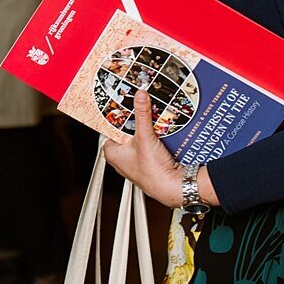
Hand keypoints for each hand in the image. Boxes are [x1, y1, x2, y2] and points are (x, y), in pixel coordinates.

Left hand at [102, 90, 182, 206]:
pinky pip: (149, 145)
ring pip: (138, 138)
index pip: (109, 127)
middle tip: (139, 108)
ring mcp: (134, 162)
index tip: (122, 103)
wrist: (173, 187)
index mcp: (111, 153)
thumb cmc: (153, 172)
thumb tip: (139, 96)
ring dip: (145, 129)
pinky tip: (160, 132)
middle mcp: (121, 159)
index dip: (117, 115)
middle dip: (134, 121)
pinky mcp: (148, 163)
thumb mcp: (145, 137)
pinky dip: (154, 138)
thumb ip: (142, 114)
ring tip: (151, 119)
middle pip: (125, 132)